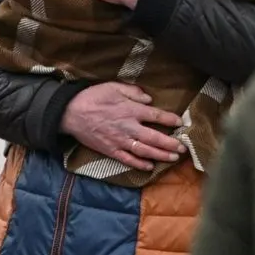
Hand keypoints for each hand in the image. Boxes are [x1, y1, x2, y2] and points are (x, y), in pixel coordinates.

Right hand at [60, 83, 185, 171]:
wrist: (71, 113)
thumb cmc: (93, 97)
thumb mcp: (113, 87)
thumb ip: (133, 92)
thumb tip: (149, 99)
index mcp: (131, 110)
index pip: (156, 116)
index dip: (169, 120)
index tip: (179, 122)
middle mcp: (129, 127)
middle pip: (155, 138)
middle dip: (171, 143)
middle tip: (183, 148)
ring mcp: (120, 141)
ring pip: (145, 151)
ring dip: (161, 155)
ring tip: (173, 158)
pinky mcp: (111, 150)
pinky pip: (128, 160)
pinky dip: (140, 164)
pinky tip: (150, 167)